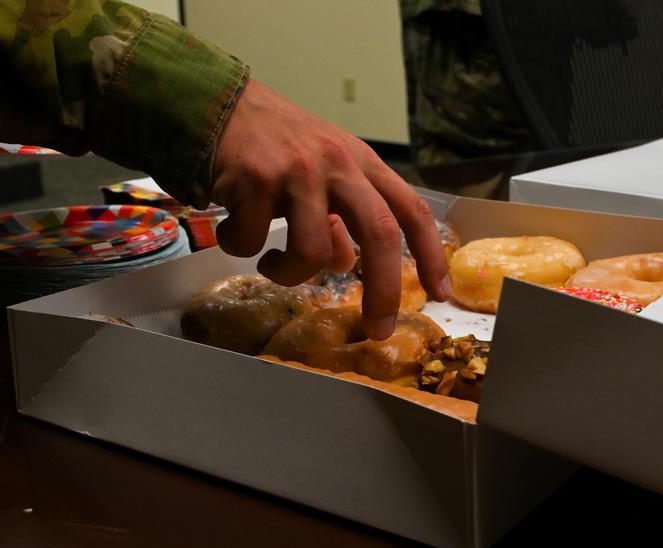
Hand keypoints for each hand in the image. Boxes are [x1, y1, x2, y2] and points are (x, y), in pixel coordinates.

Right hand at [211, 79, 451, 339]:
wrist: (220, 105)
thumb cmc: (276, 146)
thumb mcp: (323, 171)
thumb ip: (343, 214)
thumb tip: (348, 264)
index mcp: (361, 162)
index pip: (411, 209)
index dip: (431, 254)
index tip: (441, 294)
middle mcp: (337, 163)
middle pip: (379, 234)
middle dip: (384, 290)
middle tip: (377, 328)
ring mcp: (298, 171)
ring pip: (311, 252)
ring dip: (288, 274)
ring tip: (270, 264)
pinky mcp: (255, 180)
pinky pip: (253, 243)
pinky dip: (240, 247)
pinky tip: (234, 227)